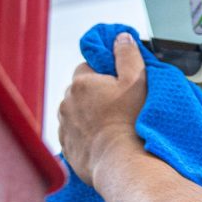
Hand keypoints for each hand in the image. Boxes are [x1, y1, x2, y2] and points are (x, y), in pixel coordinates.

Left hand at [58, 32, 147, 185]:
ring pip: (76, 113)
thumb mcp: (137, 80)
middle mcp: (66, 102)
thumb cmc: (131, 122)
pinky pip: (75, 134)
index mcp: (81, 82)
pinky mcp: (67, 147)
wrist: (122, 162)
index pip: (88, 67)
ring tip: (114, 125)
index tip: (121, 85)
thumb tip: (120, 38)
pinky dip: (87, 135)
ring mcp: (64, 126)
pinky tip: (105, 140)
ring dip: (90, 115)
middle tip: (121, 105)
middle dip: (96, 95)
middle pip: (81, 91)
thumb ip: (128, 55)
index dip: (106, 74)